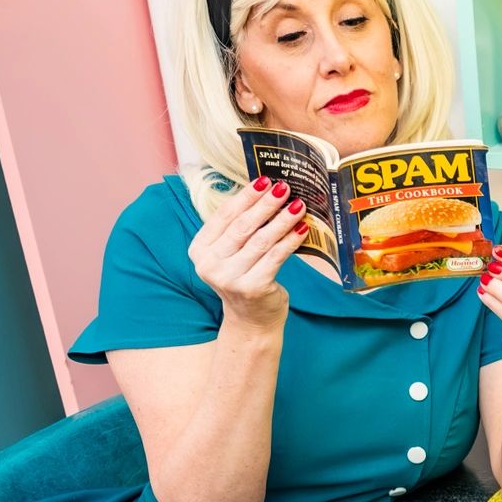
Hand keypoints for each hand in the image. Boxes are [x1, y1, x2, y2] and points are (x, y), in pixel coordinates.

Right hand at [189, 178, 304, 327]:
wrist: (251, 321)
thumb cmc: (243, 279)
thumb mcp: (231, 254)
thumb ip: (237, 229)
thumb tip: (264, 193)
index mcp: (200, 250)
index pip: (224, 216)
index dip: (245, 197)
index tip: (263, 180)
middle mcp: (209, 264)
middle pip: (242, 226)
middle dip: (266, 204)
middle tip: (284, 187)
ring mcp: (230, 278)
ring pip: (261, 241)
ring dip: (282, 220)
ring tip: (298, 205)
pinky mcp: (252, 288)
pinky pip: (275, 257)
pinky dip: (290, 241)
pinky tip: (302, 229)